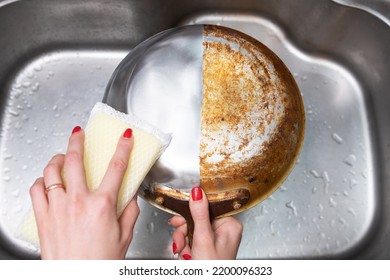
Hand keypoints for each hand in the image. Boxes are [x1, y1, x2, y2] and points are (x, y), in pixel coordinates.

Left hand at [29, 126, 139, 258]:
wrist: (78, 279)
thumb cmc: (100, 262)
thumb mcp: (124, 235)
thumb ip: (130, 211)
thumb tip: (131, 194)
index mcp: (102, 205)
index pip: (116, 167)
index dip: (123, 148)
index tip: (125, 137)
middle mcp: (78, 201)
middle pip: (76, 159)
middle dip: (78, 140)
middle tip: (79, 132)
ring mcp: (58, 207)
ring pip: (52, 171)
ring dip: (57, 158)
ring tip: (62, 156)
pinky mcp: (43, 217)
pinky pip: (36, 189)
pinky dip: (41, 180)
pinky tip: (48, 180)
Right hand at [169, 186, 242, 259]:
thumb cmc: (212, 269)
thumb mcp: (203, 238)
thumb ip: (199, 214)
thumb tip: (197, 192)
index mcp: (230, 224)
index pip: (208, 205)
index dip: (192, 209)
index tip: (181, 213)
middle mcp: (225, 229)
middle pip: (198, 217)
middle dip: (185, 229)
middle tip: (181, 237)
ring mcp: (216, 238)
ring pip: (192, 227)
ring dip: (183, 239)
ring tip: (184, 250)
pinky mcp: (207, 245)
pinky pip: (191, 237)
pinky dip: (185, 245)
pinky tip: (186, 253)